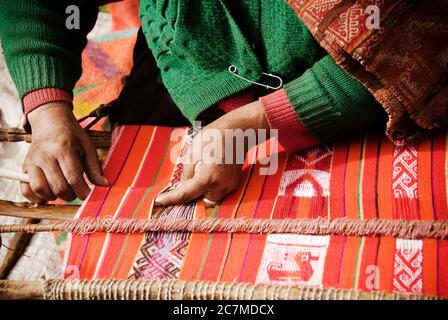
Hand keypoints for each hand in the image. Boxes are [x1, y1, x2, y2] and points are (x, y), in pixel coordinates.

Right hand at [21, 102, 108, 202]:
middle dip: (71, 195)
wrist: (51, 122)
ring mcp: (33, 162)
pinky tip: (48, 195)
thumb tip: (105, 185)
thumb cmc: (72, 136)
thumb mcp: (88, 147)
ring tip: (63, 191)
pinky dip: (36, 197)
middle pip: (59, 187)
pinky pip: (25, 189)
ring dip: (54, 197)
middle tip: (76, 191)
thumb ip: (95, 168)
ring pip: (41, 189)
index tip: (88, 195)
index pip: (73, 179)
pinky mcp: (25, 167)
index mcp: (64, 149)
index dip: (83, 192)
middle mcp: (46, 156)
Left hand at [154, 100, 268, 206]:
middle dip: (191, 194)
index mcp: (207, 178)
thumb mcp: (193, 151)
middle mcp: (220, 186)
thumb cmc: (214, 137)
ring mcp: (229, 185)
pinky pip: (219, 192)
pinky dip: (211, 187)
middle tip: (184, 181)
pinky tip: (209, 171)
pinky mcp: (234, 183)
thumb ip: (187, 172)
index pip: (185, 195)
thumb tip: (182, 186)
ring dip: (202, 191)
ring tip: (199, 172)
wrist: (238, 131)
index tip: (158, 201)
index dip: (170, 199)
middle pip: (200, 200)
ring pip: (210, 198)